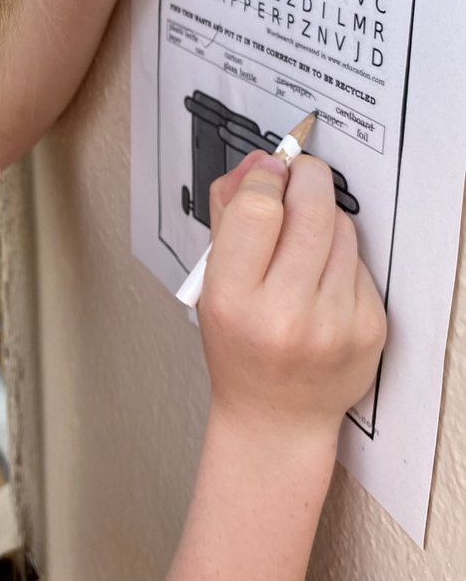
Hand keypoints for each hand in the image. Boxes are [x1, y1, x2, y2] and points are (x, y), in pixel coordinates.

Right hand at [199, 151, 386, 444]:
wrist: (276, 416)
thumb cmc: (239, 347)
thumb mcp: (211, 283)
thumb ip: (228, 216)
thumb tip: (257, 164)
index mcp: (234, 300)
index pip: (258, 211)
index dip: (265, 177)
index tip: (268, 170)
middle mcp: (285, 313)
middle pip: (310, 209)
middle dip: (305, 178)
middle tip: (297, 174)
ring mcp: (334, 323)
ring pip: (341, 228)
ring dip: (323, 217)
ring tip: (302, 239)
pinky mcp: (369, 327)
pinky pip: (359, 261)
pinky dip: (340, 255)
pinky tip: (321, 277)